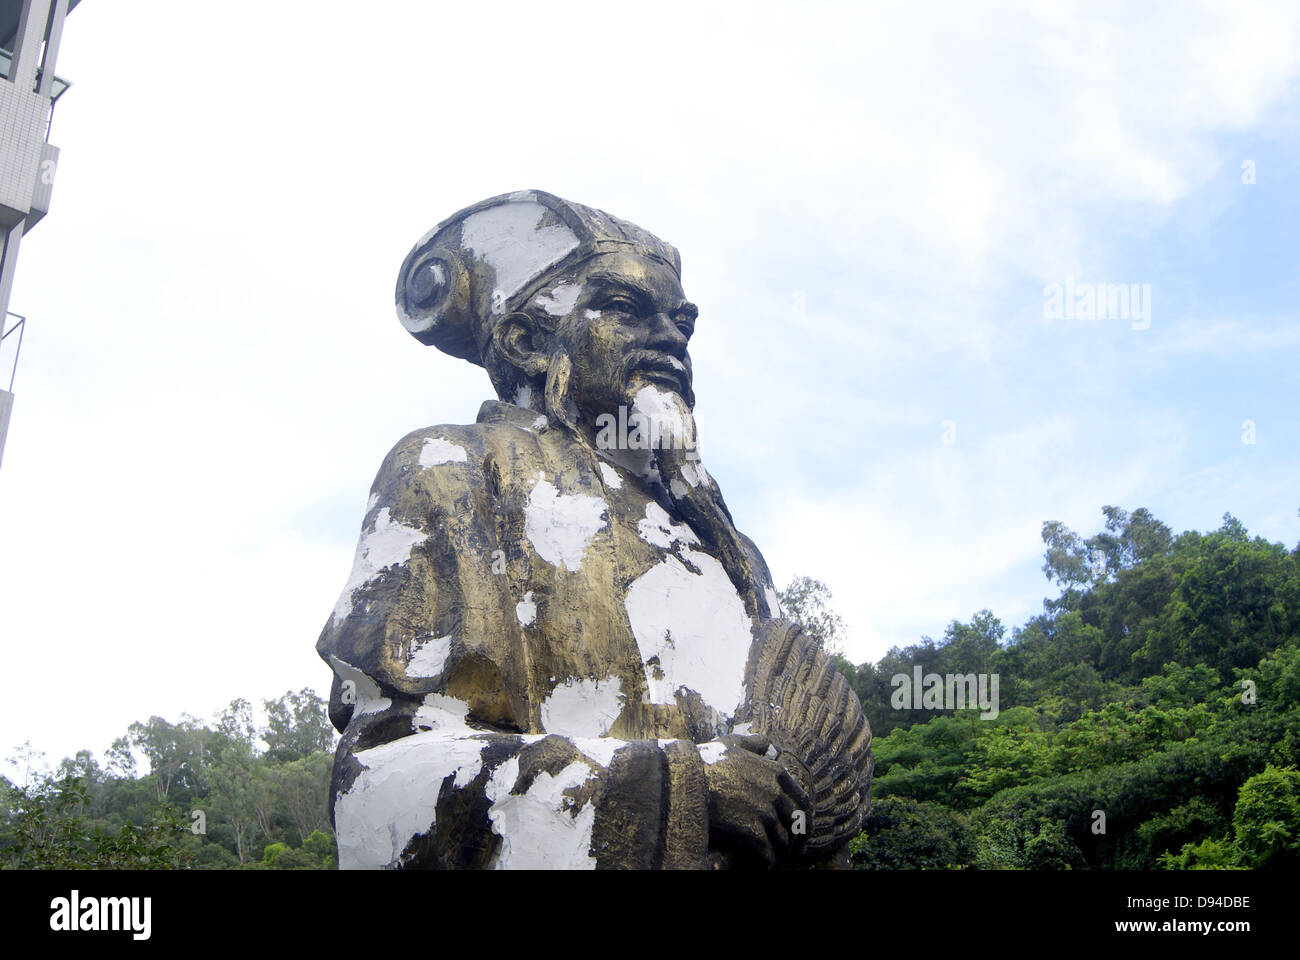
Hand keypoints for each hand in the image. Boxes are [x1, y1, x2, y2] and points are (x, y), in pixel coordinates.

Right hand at [703, 734, 811, 867]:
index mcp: (775, 772)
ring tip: (772, 857)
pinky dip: (766, 861)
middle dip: (794, 839)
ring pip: (782, 840)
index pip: (801, 801)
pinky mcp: (752, 832)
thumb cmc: (706, 762)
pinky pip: (767, 854)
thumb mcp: (732, 744)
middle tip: (790, 850)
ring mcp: (765, 813)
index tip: (797, 829)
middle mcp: (775, 793)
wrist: (684, 781)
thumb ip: (755, 743)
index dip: (802, 818)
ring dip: (779, 852)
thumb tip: (772, 746)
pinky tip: (762, 864)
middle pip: (795, 823)